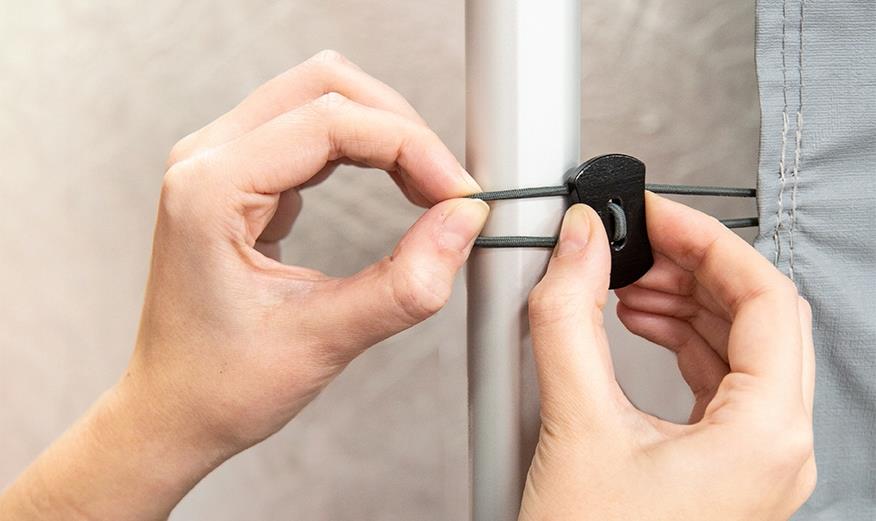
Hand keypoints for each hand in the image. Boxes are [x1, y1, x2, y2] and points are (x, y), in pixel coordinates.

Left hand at [0, 51, 486, 520]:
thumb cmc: (220, 385)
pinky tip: (391, 187)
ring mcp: (218, 162)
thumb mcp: (323, 340)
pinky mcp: (238, 177)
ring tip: (426, 187)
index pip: (329, 122)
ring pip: (319, 99)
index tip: (457, 194)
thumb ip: (404, 283)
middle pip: (324, 87)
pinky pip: (309, 130)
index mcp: (209, 189)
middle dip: (399, 127)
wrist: (173, 411)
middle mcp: (205, 159)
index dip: (409, 147)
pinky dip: (362, 149)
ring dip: (383, 132)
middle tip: (445, 187)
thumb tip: (462, 224)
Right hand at [520, 194, 814, 519]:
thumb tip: (576, 243)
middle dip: (693, 268)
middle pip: (759, 317)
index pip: (765, 297)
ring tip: (625, 280)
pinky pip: (720, 383)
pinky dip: (681, 341)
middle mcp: (776, 447)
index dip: (708, 240)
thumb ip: (569, 319)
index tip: (657, 214)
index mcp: (765, 434)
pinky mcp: (725, 469)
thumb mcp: (576, 425)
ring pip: (740, 348)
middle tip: (636, 241)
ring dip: (685, 302)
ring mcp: (755, 461)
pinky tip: (636, 325)